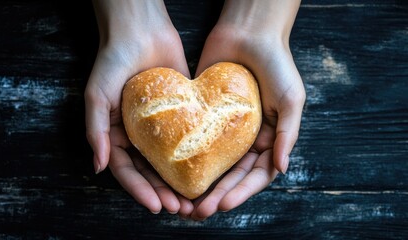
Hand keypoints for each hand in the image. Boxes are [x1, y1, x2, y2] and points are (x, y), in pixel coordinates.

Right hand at [85, 0, 192, 215]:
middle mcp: (137, 134)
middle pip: (150, 171)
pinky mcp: (180, 115)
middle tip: (180, 208)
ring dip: (180, 182)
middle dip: (163, 192)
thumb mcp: (96, 95)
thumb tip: (98, 167)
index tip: (157, 206)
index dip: (141, 191)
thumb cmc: (113, 60)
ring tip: (194, 199)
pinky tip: (206, 170)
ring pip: (170, 161)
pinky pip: (188, 140)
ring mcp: (159, 126)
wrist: (141, 31)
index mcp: (116, 134)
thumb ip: (96, 130)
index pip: (127, 170)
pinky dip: (194, 157)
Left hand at [190, 0, 304, 219]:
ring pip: (214, 165)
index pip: (256, 174)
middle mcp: (247, 138)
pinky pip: (196, 141)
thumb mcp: (291, 99)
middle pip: (233, 175)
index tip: (223, 204)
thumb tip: (282, 169)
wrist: (248, 33)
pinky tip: (176, 174)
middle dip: (218, 195)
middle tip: (200, 211)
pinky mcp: (205, 117)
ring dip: (203, 185)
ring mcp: (225, 130)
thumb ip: (287, 135)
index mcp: (270, 138)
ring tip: (188, 203)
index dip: (241, 192)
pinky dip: (188, 159)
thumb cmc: (276, 64)